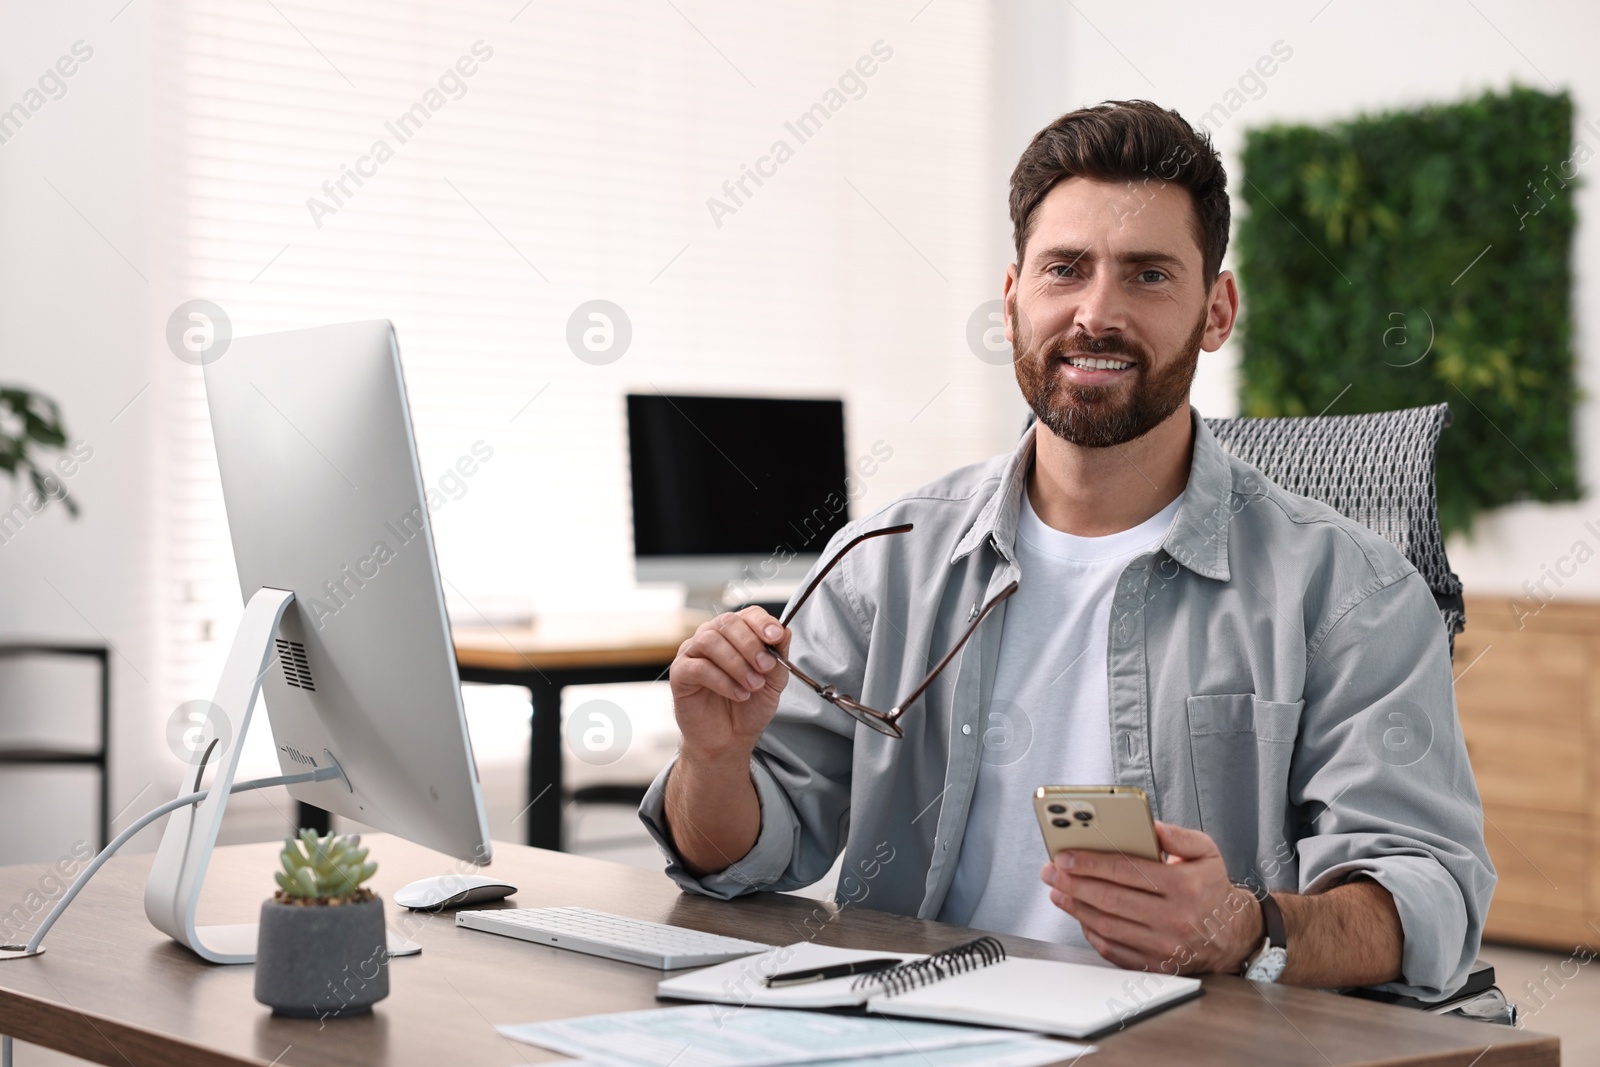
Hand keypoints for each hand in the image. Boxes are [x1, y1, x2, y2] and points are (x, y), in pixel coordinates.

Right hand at [669, 607, 790, 765]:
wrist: (730, 737)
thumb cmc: (750, 705)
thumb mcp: (774, 681)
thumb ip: (779, 655)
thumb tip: (784, 631)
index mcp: (737, 633)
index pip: (748, 614)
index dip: (763, 622)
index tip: (776, 637)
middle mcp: (712, 636)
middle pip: (728, 623)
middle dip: (750, 645)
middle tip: (765, 667)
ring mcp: (693, 653)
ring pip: (710, 641)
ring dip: (736, 663)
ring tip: (752, 685)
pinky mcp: (680, 673)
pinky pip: (698, 667)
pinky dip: (722, 680)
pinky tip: (739, 694)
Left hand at [1038, 821, 1262, 974]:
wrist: (1233, 935)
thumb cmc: (1212, 889)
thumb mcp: (1206, 851)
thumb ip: (1177, 835)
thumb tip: (1148, 825)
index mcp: (1184, 887)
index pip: (1127, 871)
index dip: (1091, 862)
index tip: (1065, 854)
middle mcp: (1174, 919)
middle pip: (1111, 900)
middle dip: (1073, 883)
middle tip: (1051, 870)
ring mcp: (1164, 946)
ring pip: (1108, 926)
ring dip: (1075, 907)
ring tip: (1057, 890)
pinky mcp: (1155, 964)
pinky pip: (1114, 949)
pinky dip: (1091, 932)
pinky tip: (1078, 914)